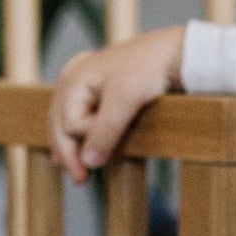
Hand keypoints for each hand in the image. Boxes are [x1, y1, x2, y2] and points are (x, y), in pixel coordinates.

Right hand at [48, 26, 185, 183]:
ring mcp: (85, 83)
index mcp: (74, 79)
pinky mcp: (101, 89)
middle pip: (60, 123)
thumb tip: (87, 163)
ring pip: (67, 120)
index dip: (86, 142)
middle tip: (80, 181)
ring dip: (71, 145)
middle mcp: (73, 79)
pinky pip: (80, 114)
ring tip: (77, 171)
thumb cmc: (148, 71)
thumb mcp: (125, 101)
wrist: (175, 54)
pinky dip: (80, 133)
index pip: (69, 124)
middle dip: (68, 152)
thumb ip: (105, 132)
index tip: (98, 161)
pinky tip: (81, 148)